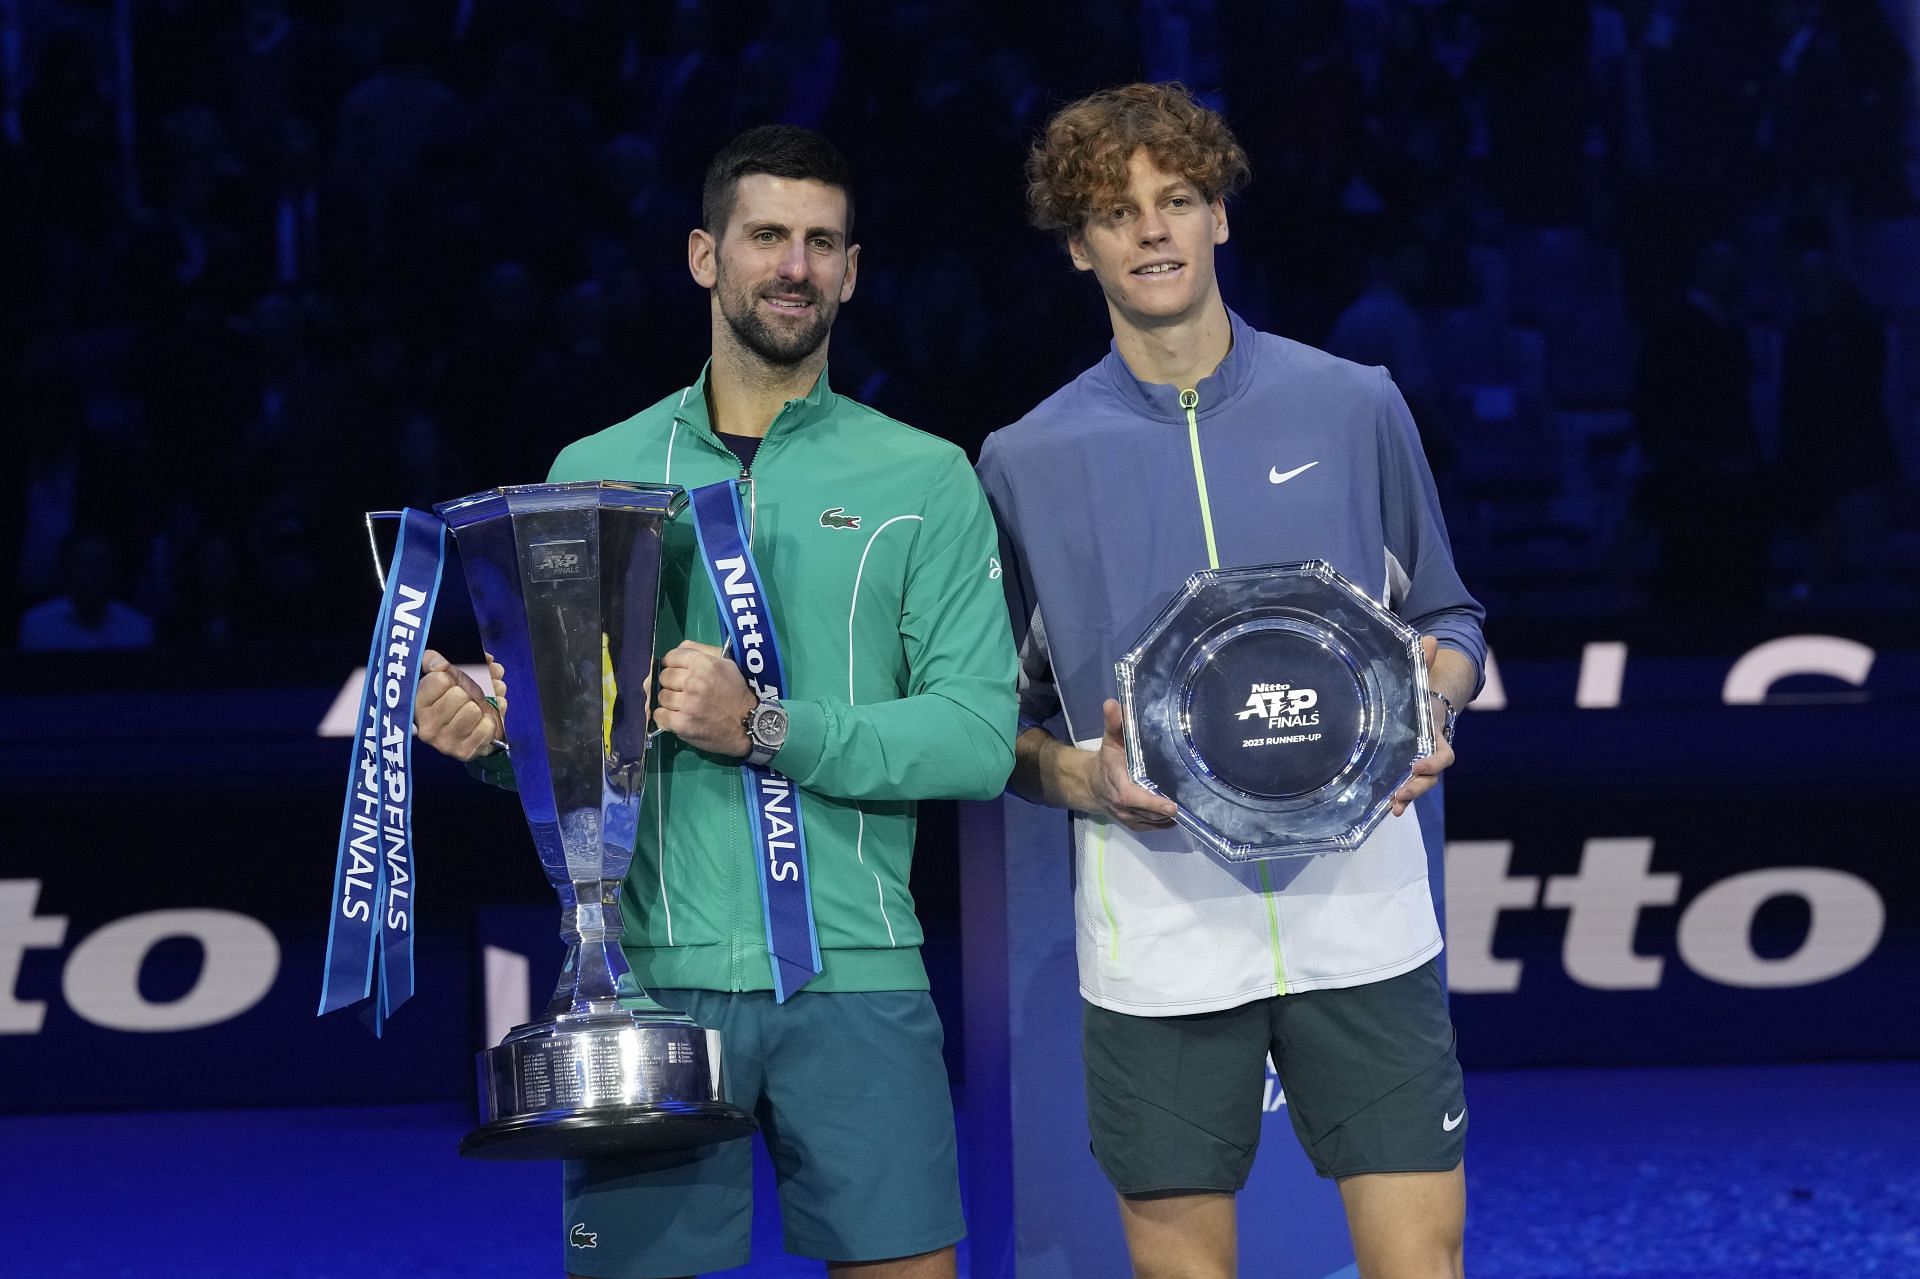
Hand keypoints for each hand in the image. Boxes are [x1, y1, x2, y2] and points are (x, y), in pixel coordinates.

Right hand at [415, 649, 506, 760]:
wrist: (467, 734)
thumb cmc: (453, 700)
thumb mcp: (442, 676)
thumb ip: (438, 660)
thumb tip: (443, 662)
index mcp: (417, 705)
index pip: (441, 679)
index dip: (453, 676)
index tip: (452, 681)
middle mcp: (427, 726)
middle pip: (460, 694)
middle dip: (470, 690)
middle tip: (470, 695)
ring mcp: (445, 742)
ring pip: (474, 710)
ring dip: (482, 705)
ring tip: (478, 707)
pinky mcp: (464, 752)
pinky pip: (487, 726)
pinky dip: (491, 720)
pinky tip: (484, 720)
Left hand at [653, 641, 756, 756]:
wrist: (749, 725)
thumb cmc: (737, 692)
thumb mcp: (727, 663)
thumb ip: (701, 650)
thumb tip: (676, 650)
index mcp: (704, 663)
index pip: (671, 656)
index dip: (672, 664)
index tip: (678, 673)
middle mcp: (694, 681)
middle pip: (663, 677)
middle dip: (670, 683)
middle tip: (682, 691)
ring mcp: (687, 704)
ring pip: (660, 696)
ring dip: (668, 702)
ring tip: (681, 706)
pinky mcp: (682, 724)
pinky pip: (659, 716)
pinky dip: (663, 717)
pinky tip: (675, 717)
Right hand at [1083, 699, 1178, 829]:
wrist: (1092, 785)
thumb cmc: (1107, 760)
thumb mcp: (1109, 740)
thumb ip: (1113, 724)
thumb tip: (1113, 703)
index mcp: (1118, 785)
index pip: (1133, 798)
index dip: (1152, 803)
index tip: (1172, 806)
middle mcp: (1123, 806)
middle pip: (1149, 813)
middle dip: (1167, 810)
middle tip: (1190, 802)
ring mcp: (1129, 818)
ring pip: (1153, 822)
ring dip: (1169, 816)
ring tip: (1188, 805)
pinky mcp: (1135, 825)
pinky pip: (1153, 827)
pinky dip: (1165, 822)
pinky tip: (1177, 812)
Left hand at [1391, 636, 1456, 816]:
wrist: (1427, 704)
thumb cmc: (1422, 691)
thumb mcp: (1422, 676)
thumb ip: (1425, 661)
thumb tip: (1430, 637)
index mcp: (1435, 734)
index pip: (1443, 755)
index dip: (1433, 762)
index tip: (1418, 763)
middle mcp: (1430, 753)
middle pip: (1430, 777)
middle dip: (1417, 787)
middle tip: (1400, 795)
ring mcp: (1418, 763)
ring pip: (1418, 785)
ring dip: (1407, 797)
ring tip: (1393, 807)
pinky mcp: (1404, 768)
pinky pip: (1403, 785)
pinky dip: (1396, 797)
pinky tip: (1384, 807)